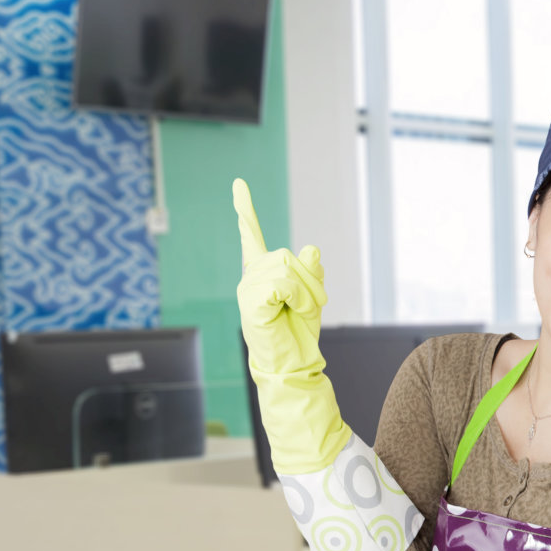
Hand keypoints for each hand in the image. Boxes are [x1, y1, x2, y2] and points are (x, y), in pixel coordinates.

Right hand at [234, 178, 348, 474]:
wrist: (295, 367)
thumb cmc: (301, 336)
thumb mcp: (312, 297)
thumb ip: (310, 272)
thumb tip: (310, 248)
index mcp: (262, 275)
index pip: (252, 237)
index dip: (245, 210)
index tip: (238, 183)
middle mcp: (250, 278)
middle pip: (288, 255)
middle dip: (310, 279)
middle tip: (311, 305)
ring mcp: (247, 289)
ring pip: (288, 268)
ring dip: (307, 291)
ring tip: (301, 311)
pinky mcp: (251, 302)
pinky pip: (284, 282)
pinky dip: (299, 296)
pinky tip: (294, 310)